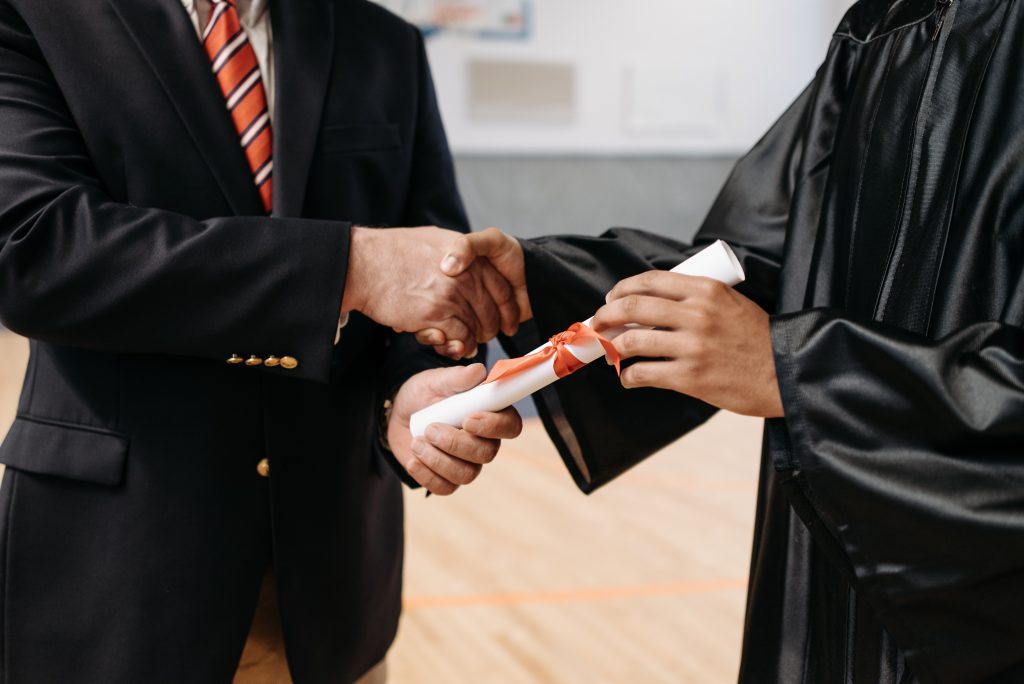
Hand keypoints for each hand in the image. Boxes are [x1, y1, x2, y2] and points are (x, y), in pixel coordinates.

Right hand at [342, 227, 520, 358]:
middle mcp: (466, 275)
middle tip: (481, 337)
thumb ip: (458, 253)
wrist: (364, 263)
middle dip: (489, 328)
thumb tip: (467, 263)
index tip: (506, 321)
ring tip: (463, 344)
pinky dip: (458, 346)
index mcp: (469, 255)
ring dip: (472, 340)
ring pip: (477, 327)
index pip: (502, 287)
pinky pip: (461, 338)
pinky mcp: (436, 315)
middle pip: (492, 311)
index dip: (507, 309)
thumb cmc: (393, 252)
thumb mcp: (436, 240)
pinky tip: (451, 346)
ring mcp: (452, 295)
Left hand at [388, 364, 523, 494]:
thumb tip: (479, 373)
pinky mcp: (447, 479)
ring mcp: (467, 463)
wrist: (399, 413)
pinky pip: (445, 488)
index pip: (510, 426)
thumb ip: (458, 377)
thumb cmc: (425, 394)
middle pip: (486, 454)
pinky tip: (413, 460)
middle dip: (455, 443)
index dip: (493, 426)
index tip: (468, 420)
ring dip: (437, 459)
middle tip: (430, 428)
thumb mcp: (437, 380)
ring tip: (417, 442)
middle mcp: (484, 441)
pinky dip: (426, 475)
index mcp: (490, 414)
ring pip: (466, 474)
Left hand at [591, 271, 783, 417]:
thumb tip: (652, 303)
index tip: (611, 298)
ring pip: (632, 340)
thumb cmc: (757, 339)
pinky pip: (643, 373)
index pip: (649, 280)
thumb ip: (696, 299)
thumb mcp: (730, 302)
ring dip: (613, 347)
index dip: (621, 288)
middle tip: (599, 324)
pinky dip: (628, 376)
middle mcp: (697, 314)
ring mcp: (692, 346)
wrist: (785, 371)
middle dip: (606, 315)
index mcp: (706, 290)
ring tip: (611, 353)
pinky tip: (629, 377)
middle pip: (632, 306)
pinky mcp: (690, 376)